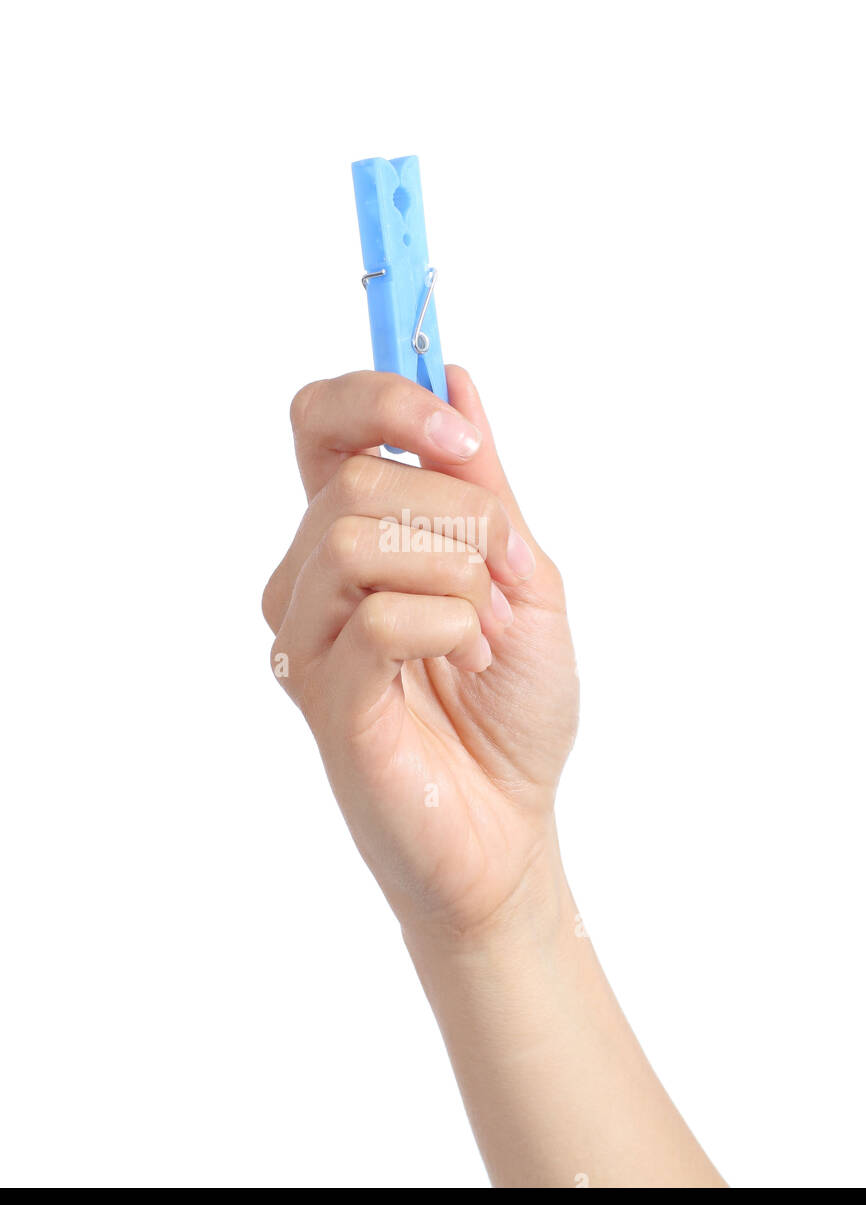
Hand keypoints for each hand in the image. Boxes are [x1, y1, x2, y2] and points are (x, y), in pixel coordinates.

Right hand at [263, 366, 578, 938]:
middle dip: (459, 513)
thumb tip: (456, 377)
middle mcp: (312, 578)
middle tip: (503, 574)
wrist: (512, 827)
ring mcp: (308, 637)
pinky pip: (380, 615)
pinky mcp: (323, 695)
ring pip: (356, 536)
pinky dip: (451, 626)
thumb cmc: (511, 710)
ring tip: (481, 631)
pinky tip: (462, 663)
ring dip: (456, 574)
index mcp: (355, 536)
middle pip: (353, 479)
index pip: (322, 421)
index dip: (382, 400)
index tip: (457, 431)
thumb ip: (483, 485)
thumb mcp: (522, 573)